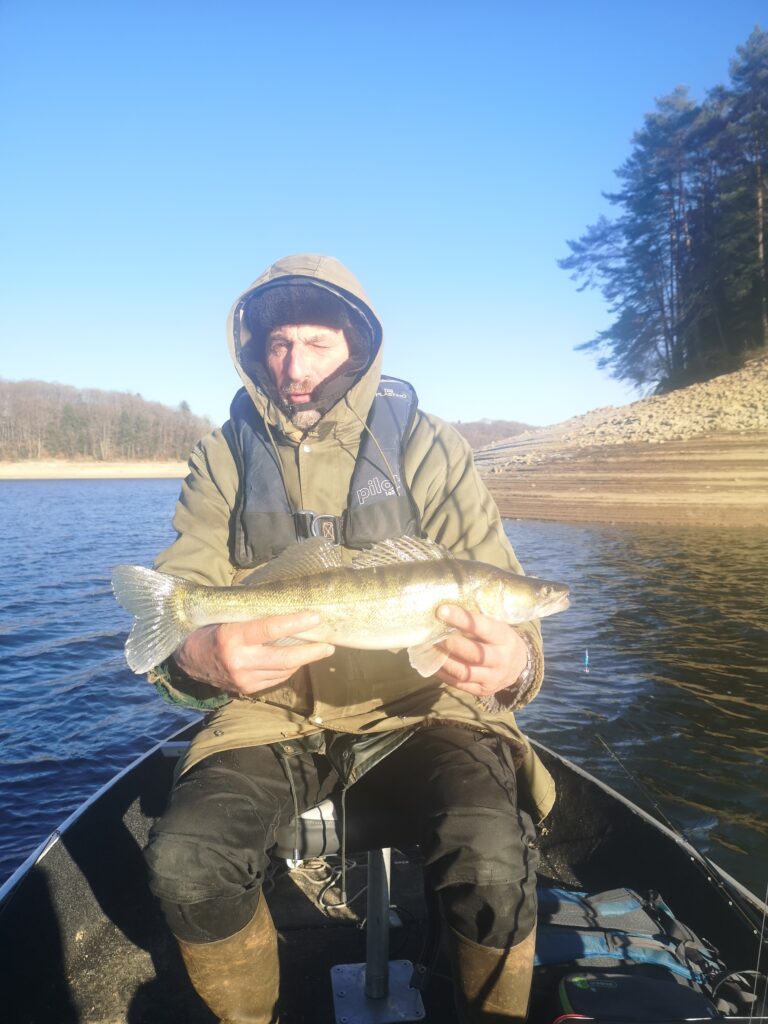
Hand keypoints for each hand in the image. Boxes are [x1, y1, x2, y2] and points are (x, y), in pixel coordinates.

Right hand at [173, 612, 334, 696]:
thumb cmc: (210, 629)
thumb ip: (253, 616)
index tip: (315, 617)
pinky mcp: (247, 690)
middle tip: (329, 644)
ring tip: (320, 650)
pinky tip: (298, 660)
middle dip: (311, 652)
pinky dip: (289, 669)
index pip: (269, 629)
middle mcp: (239, 661)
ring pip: (283, 671)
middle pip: (284, 658)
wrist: (188, 660)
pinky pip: (276, 679)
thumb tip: (287, 606)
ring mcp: (243, 679)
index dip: (295, 623)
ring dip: (304, 660)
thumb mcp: (228, 617)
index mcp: (232, 637)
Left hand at [432, 605, 528, 697]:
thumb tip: (445, 610)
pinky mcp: (481, 690)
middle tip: (433, 635)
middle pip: (475, 654)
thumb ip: (477, 621)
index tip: (441, 611)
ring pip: (464, 672)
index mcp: (504, 638)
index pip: (482, 627)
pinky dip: (442, 673)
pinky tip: (432, 663)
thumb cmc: (500, 639)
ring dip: (444, 661)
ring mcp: (491, 678)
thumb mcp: (497, 626)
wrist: (519, 667)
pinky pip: (458, 684)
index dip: (461, 619)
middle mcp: (500, 660)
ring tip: (429, 650)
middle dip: (452, 644)